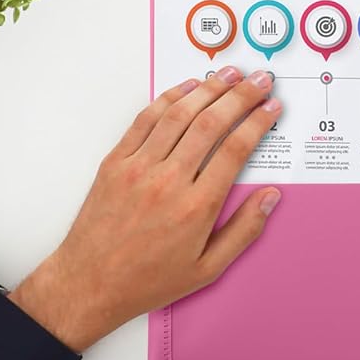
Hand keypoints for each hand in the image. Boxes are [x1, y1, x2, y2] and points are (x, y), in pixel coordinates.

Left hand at [9, 67, 282, 351]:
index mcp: (195, 207)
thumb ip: (244, 231)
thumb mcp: (206, 269)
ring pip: (180, 114)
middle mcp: (168, 181)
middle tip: (260, 80)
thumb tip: (270, 197)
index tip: (271, 107)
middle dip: (242, 95)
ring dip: (209, 88)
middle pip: (212, 123)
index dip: (259, 121)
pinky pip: (145, 119)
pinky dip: (169, 98)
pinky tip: (187, 88)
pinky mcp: (115, 162)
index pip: (236, 148)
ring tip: (230, 74)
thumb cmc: (146, 280)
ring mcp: (138, 168)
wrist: (88, 286)